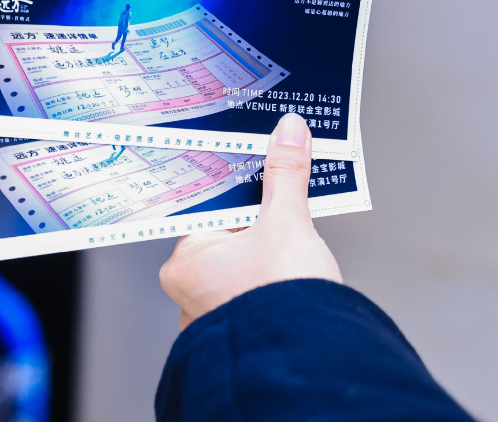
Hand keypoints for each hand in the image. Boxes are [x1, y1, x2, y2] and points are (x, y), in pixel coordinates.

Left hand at [159, 113, 341, 329]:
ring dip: (264, 249)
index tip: (252, 162)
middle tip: (277, 192)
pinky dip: (269, 276)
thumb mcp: (287, 224)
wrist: (311, 364)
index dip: (233, 183)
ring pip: (239, 264)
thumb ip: (286, 175)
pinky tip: (289, 267)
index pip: (206, 207)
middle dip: (254, 218)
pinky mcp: (240, 330)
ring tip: (289, 232)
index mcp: (186, 261)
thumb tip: (289, 132)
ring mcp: (213, 315)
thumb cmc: (285, 302)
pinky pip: (250, 290)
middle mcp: (189, 292)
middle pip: (225, 235)